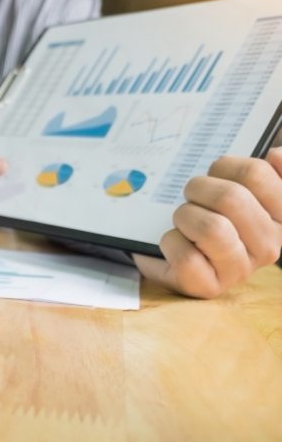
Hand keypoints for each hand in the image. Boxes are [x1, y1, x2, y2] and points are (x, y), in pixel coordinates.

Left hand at [133, 149, 281, 297]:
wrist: (174, 256)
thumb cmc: (209, 217)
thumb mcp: (238, 189)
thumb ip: (267, 172)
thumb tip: (277, 154)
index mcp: (281, 216)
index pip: (257, 173)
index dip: (225, 166)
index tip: (216, 174)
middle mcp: (269, 246)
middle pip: (230, 198)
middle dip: (199, 189)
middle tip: (191, 196)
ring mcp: (240, 270)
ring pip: (210, 228)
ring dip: (185, 216)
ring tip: (184, 220)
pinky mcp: (208, 287)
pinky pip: (186, 256)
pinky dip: (171, 242)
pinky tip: (175, 242)